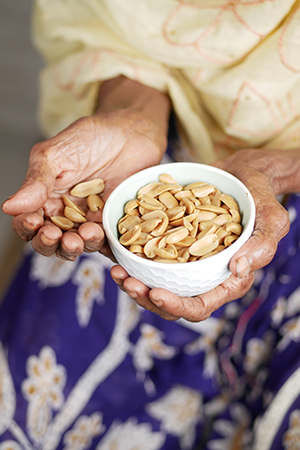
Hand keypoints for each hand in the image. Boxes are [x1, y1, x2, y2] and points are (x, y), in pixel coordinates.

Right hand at [1, 77, 170, 259]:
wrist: (132, 134)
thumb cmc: (92, 138)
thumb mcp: (56, 154)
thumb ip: (36, 181)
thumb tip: (9, 206)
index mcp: (45, 198)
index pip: (28, 221)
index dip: (27, 226)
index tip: (33, 221)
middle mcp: (66, 214)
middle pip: (50, 242)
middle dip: (49, 243)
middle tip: (55, 236)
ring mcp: (90, 221)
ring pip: (77, 246)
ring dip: (76, 246)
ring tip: (84, 234)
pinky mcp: (113, 224)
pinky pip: (107, 244)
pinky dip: (104, 246)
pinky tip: (104, 237)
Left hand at [111, 148, 299, 321]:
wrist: (241, 173)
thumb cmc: (259, 196)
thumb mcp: (271, 217)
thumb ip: (261, 245)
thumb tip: (238, 270)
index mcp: (225, 279)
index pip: (199, 306)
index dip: (177, 306)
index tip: (156, 293)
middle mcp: (201, 274)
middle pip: (170, 301)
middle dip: (146, 297)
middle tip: (126, 281)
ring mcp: (183, 259)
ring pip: (154, 282)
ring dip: (133, 282)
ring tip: (116, 269)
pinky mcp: (170, 242)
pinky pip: (148, 256)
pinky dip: (130, 256)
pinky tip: (116, 248)